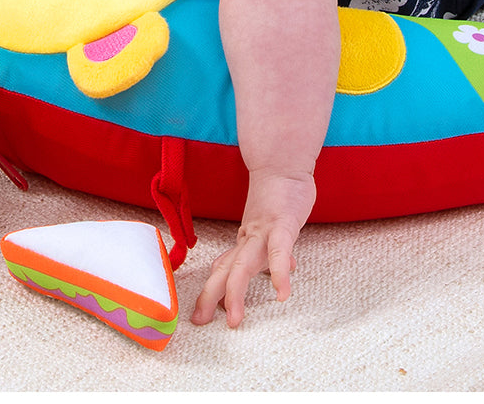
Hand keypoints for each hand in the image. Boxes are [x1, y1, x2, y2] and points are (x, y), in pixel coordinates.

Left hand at [190, 168, 315, 327]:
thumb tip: (283, 271)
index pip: (224, 267)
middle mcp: (248, 238)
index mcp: (245, 240)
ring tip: (234, 318)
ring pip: (244, 264)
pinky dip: (278, 272)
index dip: (212, 290)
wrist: (283, 163)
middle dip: (212, 296)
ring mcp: (263, 230)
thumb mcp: (269, 227)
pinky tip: (282, 292)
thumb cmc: (278, 196)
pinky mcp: (283, 223)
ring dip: (236, 292)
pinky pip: (279, 250)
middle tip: (200, 321)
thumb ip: (272, 249)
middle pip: (226, 270)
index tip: (201, 313)